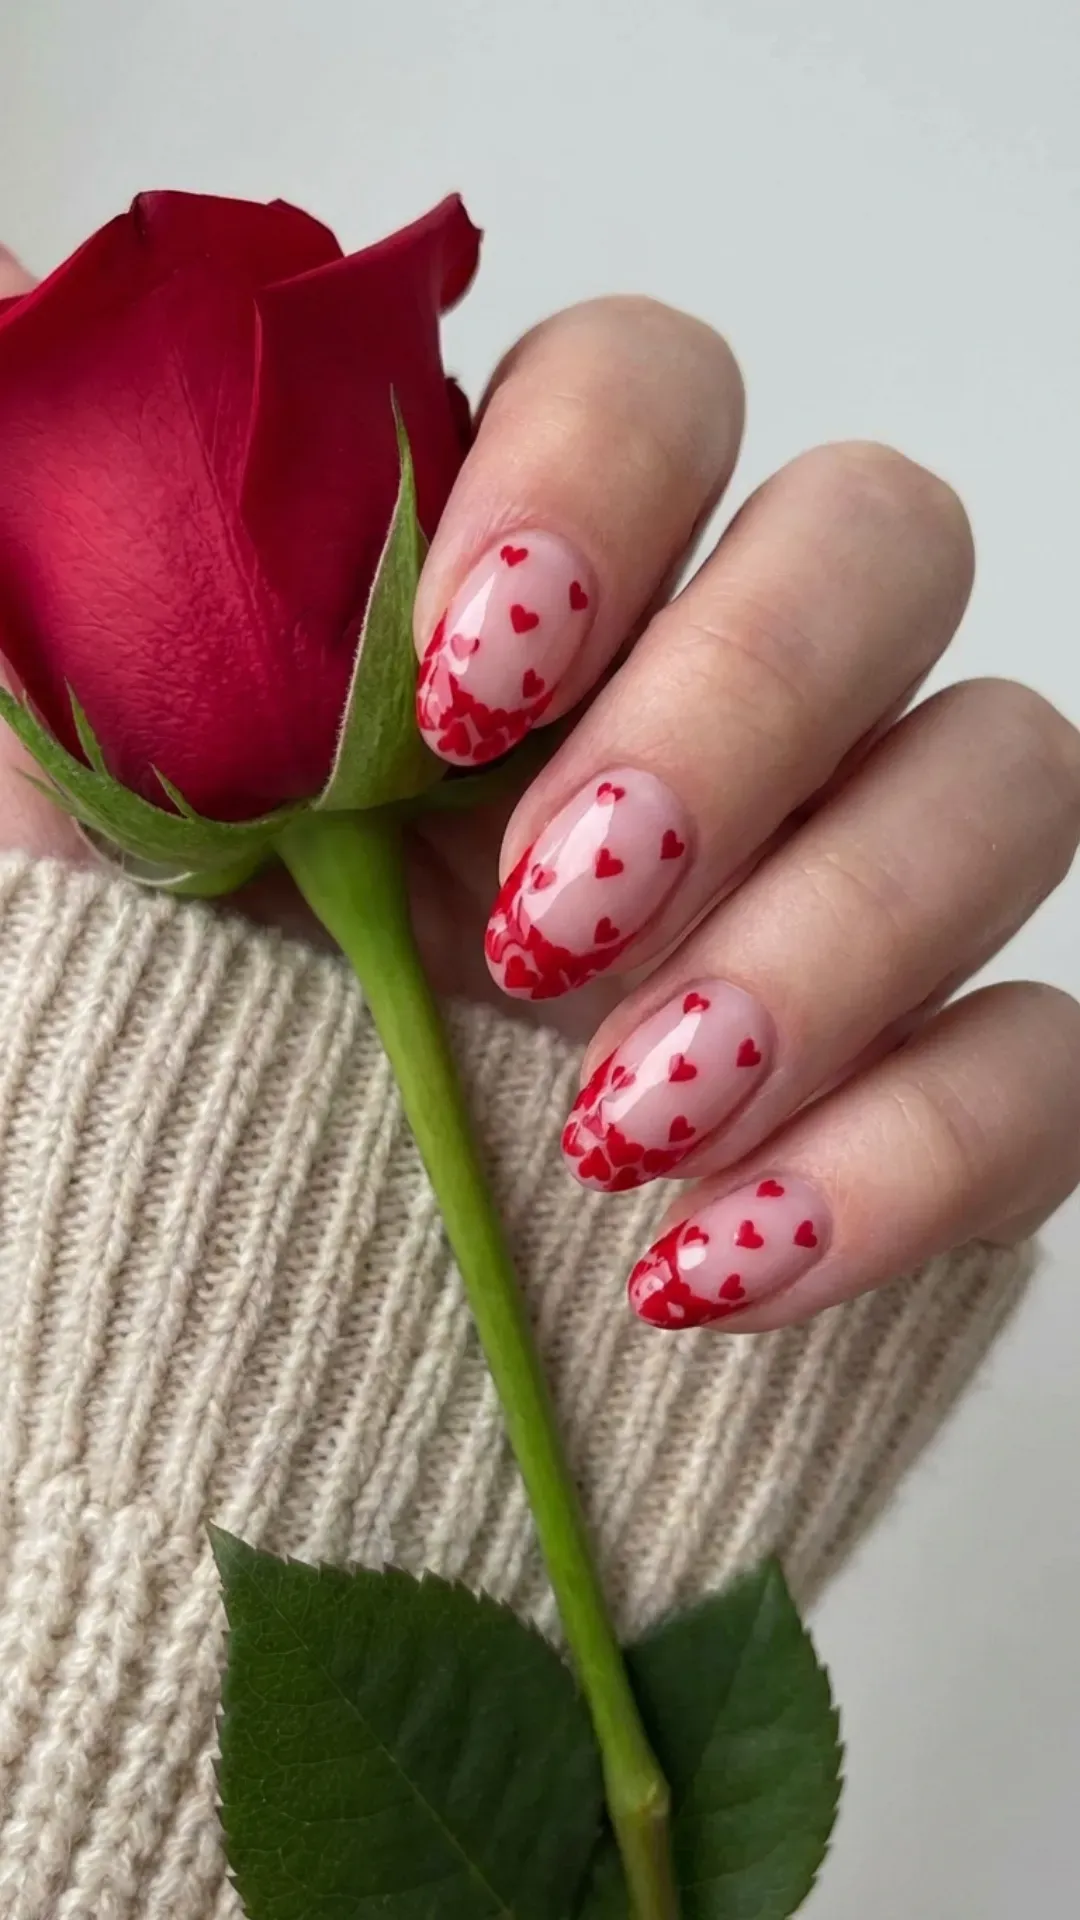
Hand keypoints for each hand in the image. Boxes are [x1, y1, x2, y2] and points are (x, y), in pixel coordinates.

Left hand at [3, 246, 1077, 1330]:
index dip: (598, 483)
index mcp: (523, 590)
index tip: (457, 682)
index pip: (654, 384)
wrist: (230, 1292)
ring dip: (833, 943)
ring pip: (1003, 776)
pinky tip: (718, 1258)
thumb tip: (10, 295)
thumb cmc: (165, 1019)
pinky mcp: (929, 1076)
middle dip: (740, 708)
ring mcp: (848, 877)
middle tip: (548, 915)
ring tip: (618, 1116)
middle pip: (880, 540)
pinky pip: (1046, 1063)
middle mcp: (720, 696)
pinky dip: (912, 1156)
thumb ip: (82, 570)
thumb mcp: (81, 791)